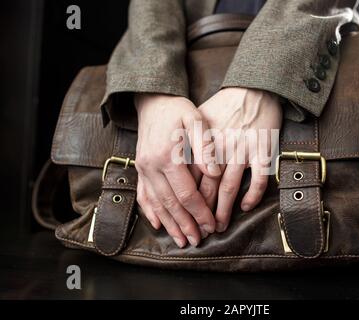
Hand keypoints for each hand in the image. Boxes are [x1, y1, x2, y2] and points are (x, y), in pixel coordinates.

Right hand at [135, 94, 220, 247]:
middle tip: (198, 241)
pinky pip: (144, 195)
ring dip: (170, 224)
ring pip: (157, 204)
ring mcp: (143, 169)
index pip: (187, 193)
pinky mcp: (140, 169)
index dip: (199, 212)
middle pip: (171, 204)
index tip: (210, 226)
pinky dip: (151, 212)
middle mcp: (152, 166)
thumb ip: (205, 146)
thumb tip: (213, 172)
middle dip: (186, 224)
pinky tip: (158, 225)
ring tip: (181, 241)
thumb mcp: (195, 120)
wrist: (152, 100)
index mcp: (168, 156)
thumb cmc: (178, 109)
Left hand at [194, 87, 282, 232]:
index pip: (190, 178)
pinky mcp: (262, 150)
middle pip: (207, 188)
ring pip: (230, 187)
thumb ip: (188, 144)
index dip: (186, 201)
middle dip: (202, 213)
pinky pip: (258, 178)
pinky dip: (253, 194)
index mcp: (202, 143)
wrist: (253, 88)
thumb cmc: (224, 106)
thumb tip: (175, 166)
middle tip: (200, 230)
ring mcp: (242, 150)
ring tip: (219, 226)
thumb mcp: (199, 120)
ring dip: (224, 211)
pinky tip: (246, 206)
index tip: (184, 216)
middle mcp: (220, 149)